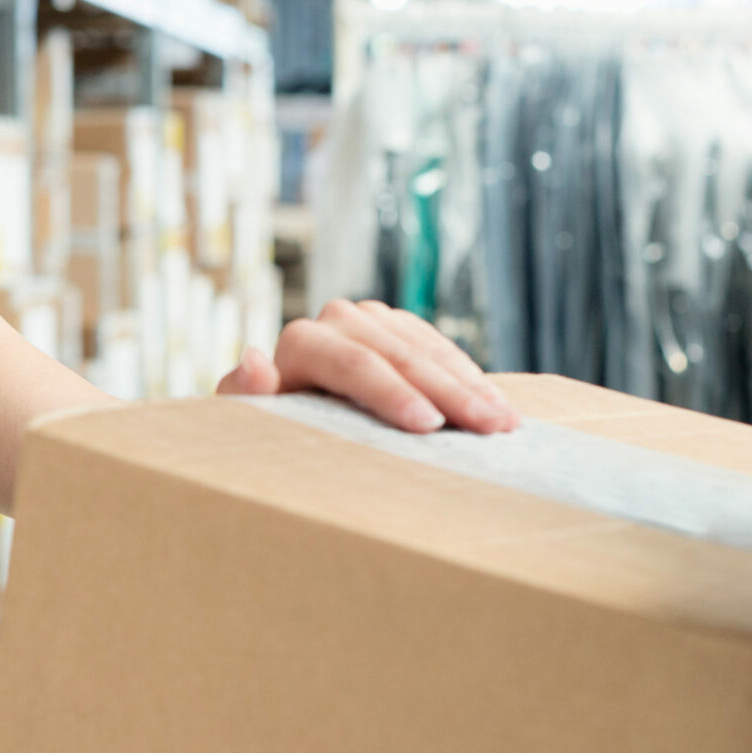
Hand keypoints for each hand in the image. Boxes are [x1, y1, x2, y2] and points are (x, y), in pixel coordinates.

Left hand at [216, 299, 516, 434]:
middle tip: (492, 429)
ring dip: (471, 385)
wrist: (284, 421)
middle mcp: (337, 319)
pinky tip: (496, 403)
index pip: (355, 364)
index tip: (428, 428)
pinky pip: (439, 347)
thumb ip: (245, 396)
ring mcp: (372, 319)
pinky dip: (469, 376)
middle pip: (401, 355)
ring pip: (428, 348)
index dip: (394, 394)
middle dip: (450, 393)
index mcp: (302, 342)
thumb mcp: (249, 424)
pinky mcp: (398, 327)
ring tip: (506, 423)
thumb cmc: (267, 432)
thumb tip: (255, 359)